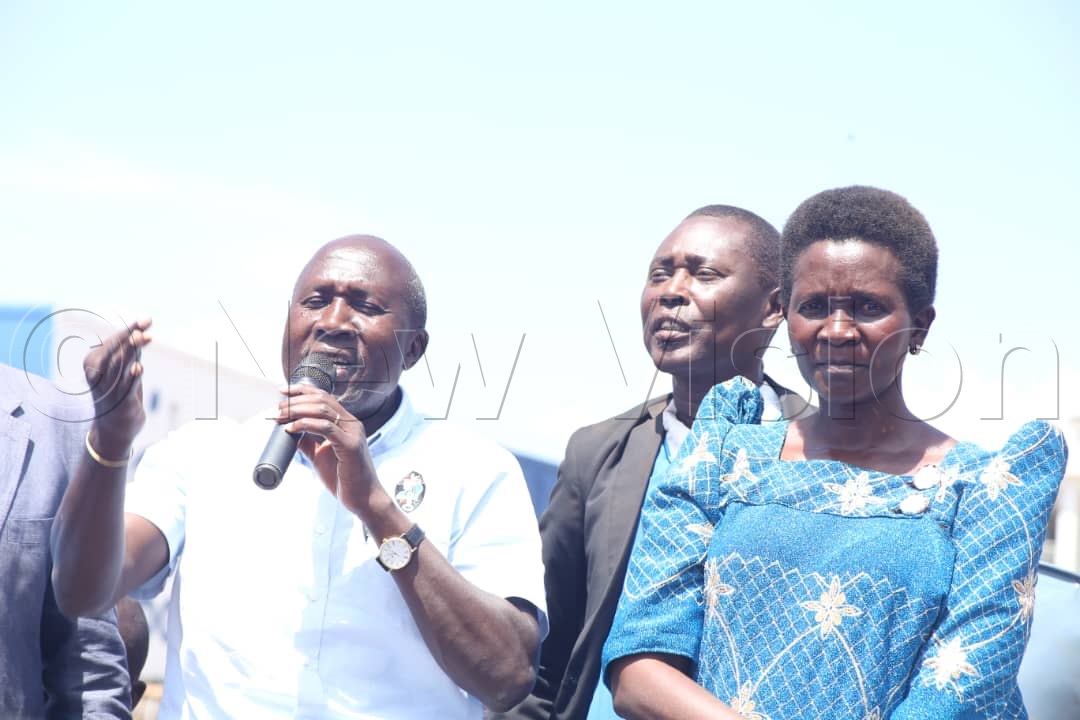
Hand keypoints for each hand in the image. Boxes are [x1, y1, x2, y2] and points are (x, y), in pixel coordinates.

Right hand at [83, 318, 152, 457]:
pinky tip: (139, 367)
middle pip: (115, 352)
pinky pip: (125, 389)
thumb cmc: (119, 393)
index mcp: (94, 364)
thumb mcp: (124, 369)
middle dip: (129, 338)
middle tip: (144, 327)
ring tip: (142, 338)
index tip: (147, 320)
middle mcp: (97, 376)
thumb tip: (141, 330)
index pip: (113, 342)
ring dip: (131, 352)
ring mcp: (108, 390)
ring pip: (120, 367)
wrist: (114, 429)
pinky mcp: (120, 404)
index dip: (129, 330)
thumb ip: (131, 352)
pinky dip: (131, 378)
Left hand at [277, 384, 382, 515]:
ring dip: (297, 410)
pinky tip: (291, 428)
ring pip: (323, 409)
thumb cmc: (344, 478)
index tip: (282, 391)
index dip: (302, 390)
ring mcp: (353, 433)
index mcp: (346, 423)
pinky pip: (326, 427)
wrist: (362, 499)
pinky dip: (305, 424)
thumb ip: (308, 441)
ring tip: (279, 417)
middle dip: (295, 400)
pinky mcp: (351, 445)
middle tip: (276, 409)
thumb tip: (288, 429)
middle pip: (322, 399)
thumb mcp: (320, 455)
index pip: (324, 397)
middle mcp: (352, 423)